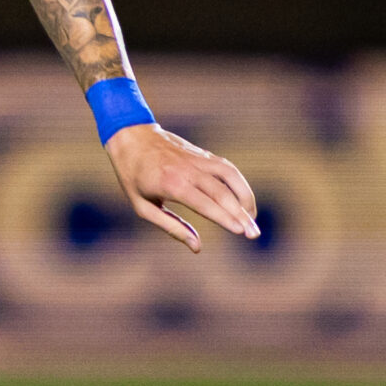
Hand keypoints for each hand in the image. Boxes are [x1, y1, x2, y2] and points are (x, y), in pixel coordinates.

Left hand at [105, 123, 259, 251]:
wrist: (131, 137)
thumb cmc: (133, 177)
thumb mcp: (143, 207)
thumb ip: (171, 227)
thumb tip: (197, 247)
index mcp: (170, 184)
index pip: (204, 203)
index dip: (223, 217)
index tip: (240, 231)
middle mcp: (188, 170)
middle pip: (222, 193)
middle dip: (240, 215)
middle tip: (253, 235)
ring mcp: (198, 159)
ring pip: (230, 177)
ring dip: (246, 198)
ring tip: (252, 218)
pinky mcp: (203, 154)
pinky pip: (227, 168)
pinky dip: (240, 184)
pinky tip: (244, 201)